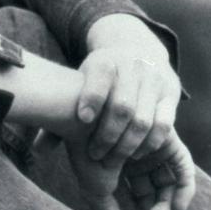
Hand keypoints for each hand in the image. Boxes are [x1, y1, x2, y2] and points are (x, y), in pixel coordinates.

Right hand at [63, 131, 197, 209]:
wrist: (87, 119)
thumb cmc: (86, 154)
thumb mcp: (97, 192)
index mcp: (118, 170)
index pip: (137, 201)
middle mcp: (137, 160)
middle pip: (155, 195)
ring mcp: (153, 148)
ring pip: (169, 185)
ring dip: (168, 208)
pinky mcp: (168, 139)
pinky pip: (183, 168)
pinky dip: (184, 190)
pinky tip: (176, 209)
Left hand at [75, 18, 181, 167]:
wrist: (138, 50)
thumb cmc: (101, 77)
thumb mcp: (80, 82)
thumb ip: (61, 113)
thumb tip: (39, 148)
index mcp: (105, 61)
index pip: (99, 78)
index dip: (92, 98)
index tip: (83, 119)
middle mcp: (133, 67)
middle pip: (122, 107)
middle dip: (107, 135)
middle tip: (96, 154)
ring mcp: (154, 80)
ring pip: (143, 119)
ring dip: (127, 145)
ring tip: (113, 158)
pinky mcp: (171, 94)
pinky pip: (163, 124)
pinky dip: (150, 143)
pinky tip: (135, 153)